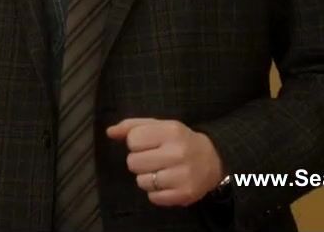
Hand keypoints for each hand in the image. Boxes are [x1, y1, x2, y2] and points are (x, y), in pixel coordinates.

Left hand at [107, 118, 224, 206]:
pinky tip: (166, 183)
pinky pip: (153, 197)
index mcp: (171, 131)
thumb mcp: (159, 126)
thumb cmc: (179, 140)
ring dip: (147, 177)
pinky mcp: (184, 194)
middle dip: (139, 161)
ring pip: (141, 181)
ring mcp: (182, 175)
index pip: (133, 139)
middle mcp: (177, 153)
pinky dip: (155, 192)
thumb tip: (110, 132)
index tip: (148, 144)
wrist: (213, 159)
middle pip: (133, 162)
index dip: (136, 143)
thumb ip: (132, 126)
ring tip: (160, 171)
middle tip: (154, 159)